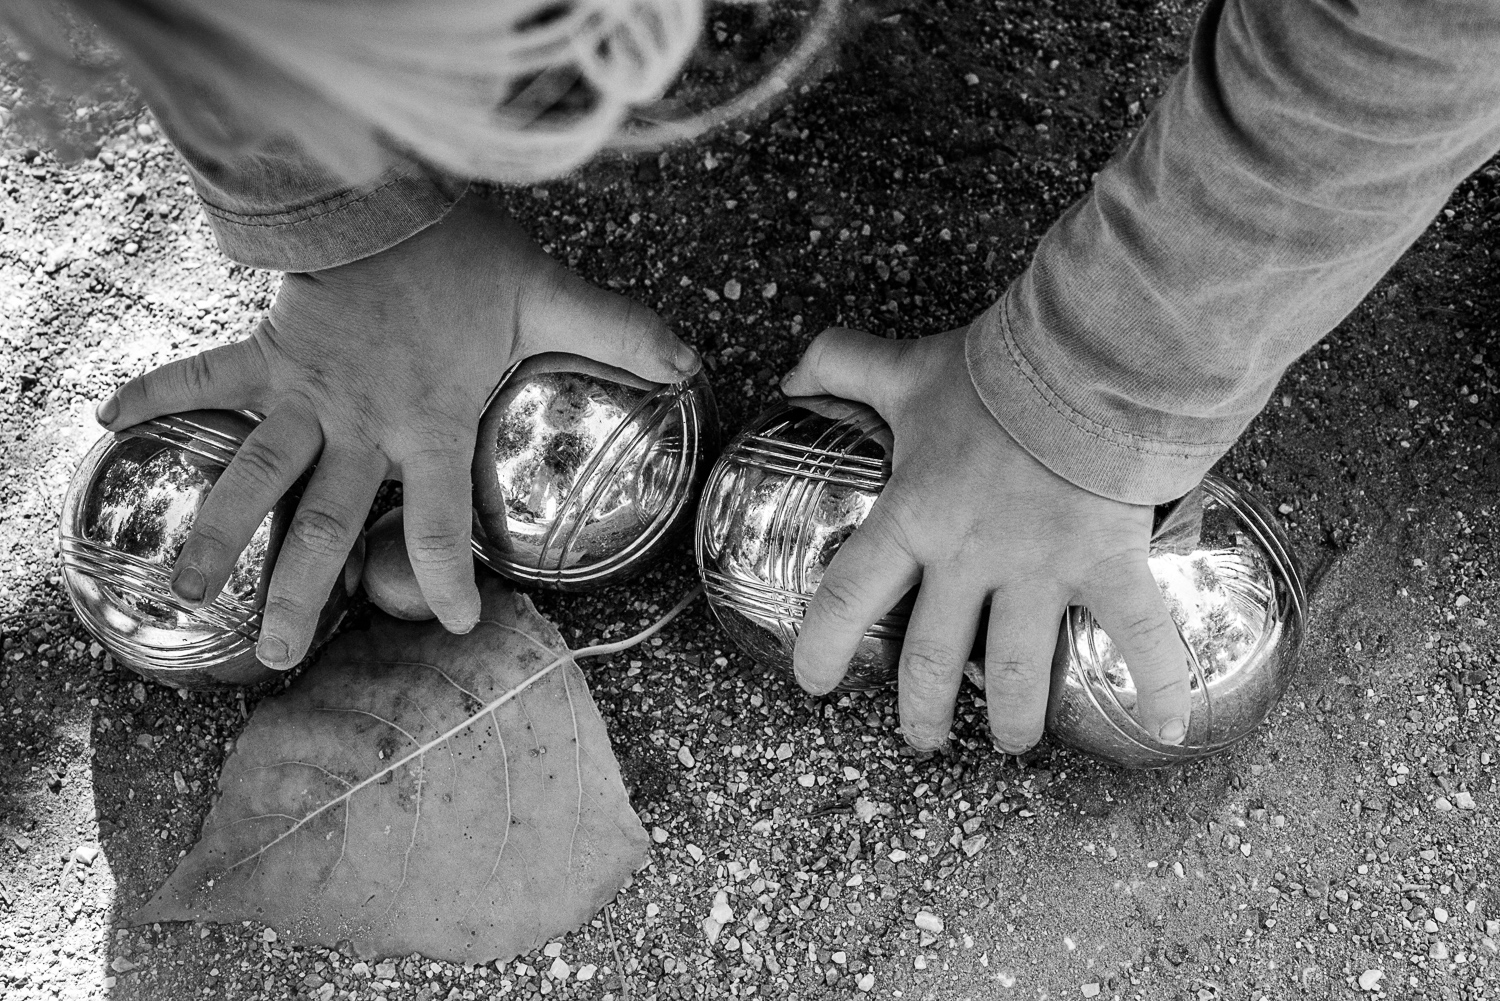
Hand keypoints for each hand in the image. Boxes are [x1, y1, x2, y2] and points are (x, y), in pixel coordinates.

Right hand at [96, 192, 698, 667]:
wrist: (393, 200)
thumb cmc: (468, 261)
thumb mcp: (550, 297)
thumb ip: (617, 333)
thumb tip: (691, 365)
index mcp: (431, 422)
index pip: (439, 521)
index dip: (446, 579)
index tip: (452, 624)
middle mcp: (364, 424)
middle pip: (330, 523)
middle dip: (306, 593)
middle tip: (282, 661)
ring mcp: (308, 394)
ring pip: (257, 475)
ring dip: (221, 531)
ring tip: (186, 589)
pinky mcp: (270, 356)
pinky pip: (205, 380)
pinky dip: (159, 395)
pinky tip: (106, 420)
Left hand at [780, 327, 1189, 752]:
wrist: (1087, 362)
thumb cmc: (994, 371)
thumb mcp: (905, 369)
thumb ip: (842, 365)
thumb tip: (792, 378)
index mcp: (915, 518)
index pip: (849, 596)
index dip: (824, 646)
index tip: (814, 682)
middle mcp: (970, 561)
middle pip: (931, 659)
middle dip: (921, 710)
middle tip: (921, 738)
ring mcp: (1041, 572)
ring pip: (1017, 673)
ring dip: (1011, 719)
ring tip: (1008, 743)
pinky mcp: (1108, 566)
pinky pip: (1137, 636)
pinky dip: (1160, 685)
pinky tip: (1166, 728)